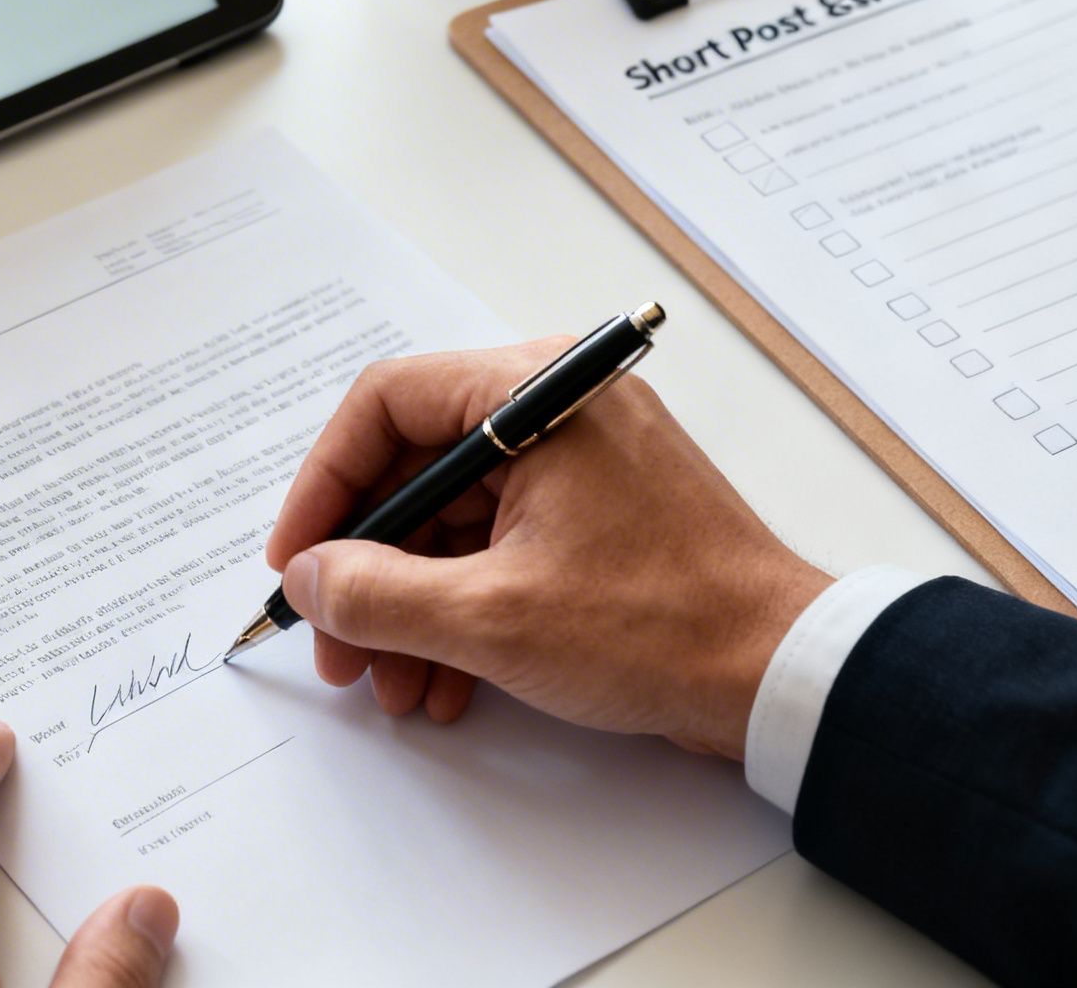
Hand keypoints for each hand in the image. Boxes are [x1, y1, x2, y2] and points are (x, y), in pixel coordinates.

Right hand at [266, 340, 833, 759]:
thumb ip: (378, 594)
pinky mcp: (594, 514)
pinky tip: (443, 681)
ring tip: (392, 684)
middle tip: (337, 644)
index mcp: (535, 392)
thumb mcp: (493, 617)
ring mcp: (578, 461)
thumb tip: (310, 578)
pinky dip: (461, 609)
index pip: (385, 404)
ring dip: (409, 605)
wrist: (781, 675)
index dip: (324, 486)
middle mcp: (556, 408)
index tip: (296, 558)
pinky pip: (497, 545)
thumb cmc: (663, 625)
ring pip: (452, 519)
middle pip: (414, 469)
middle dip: (366, 568)